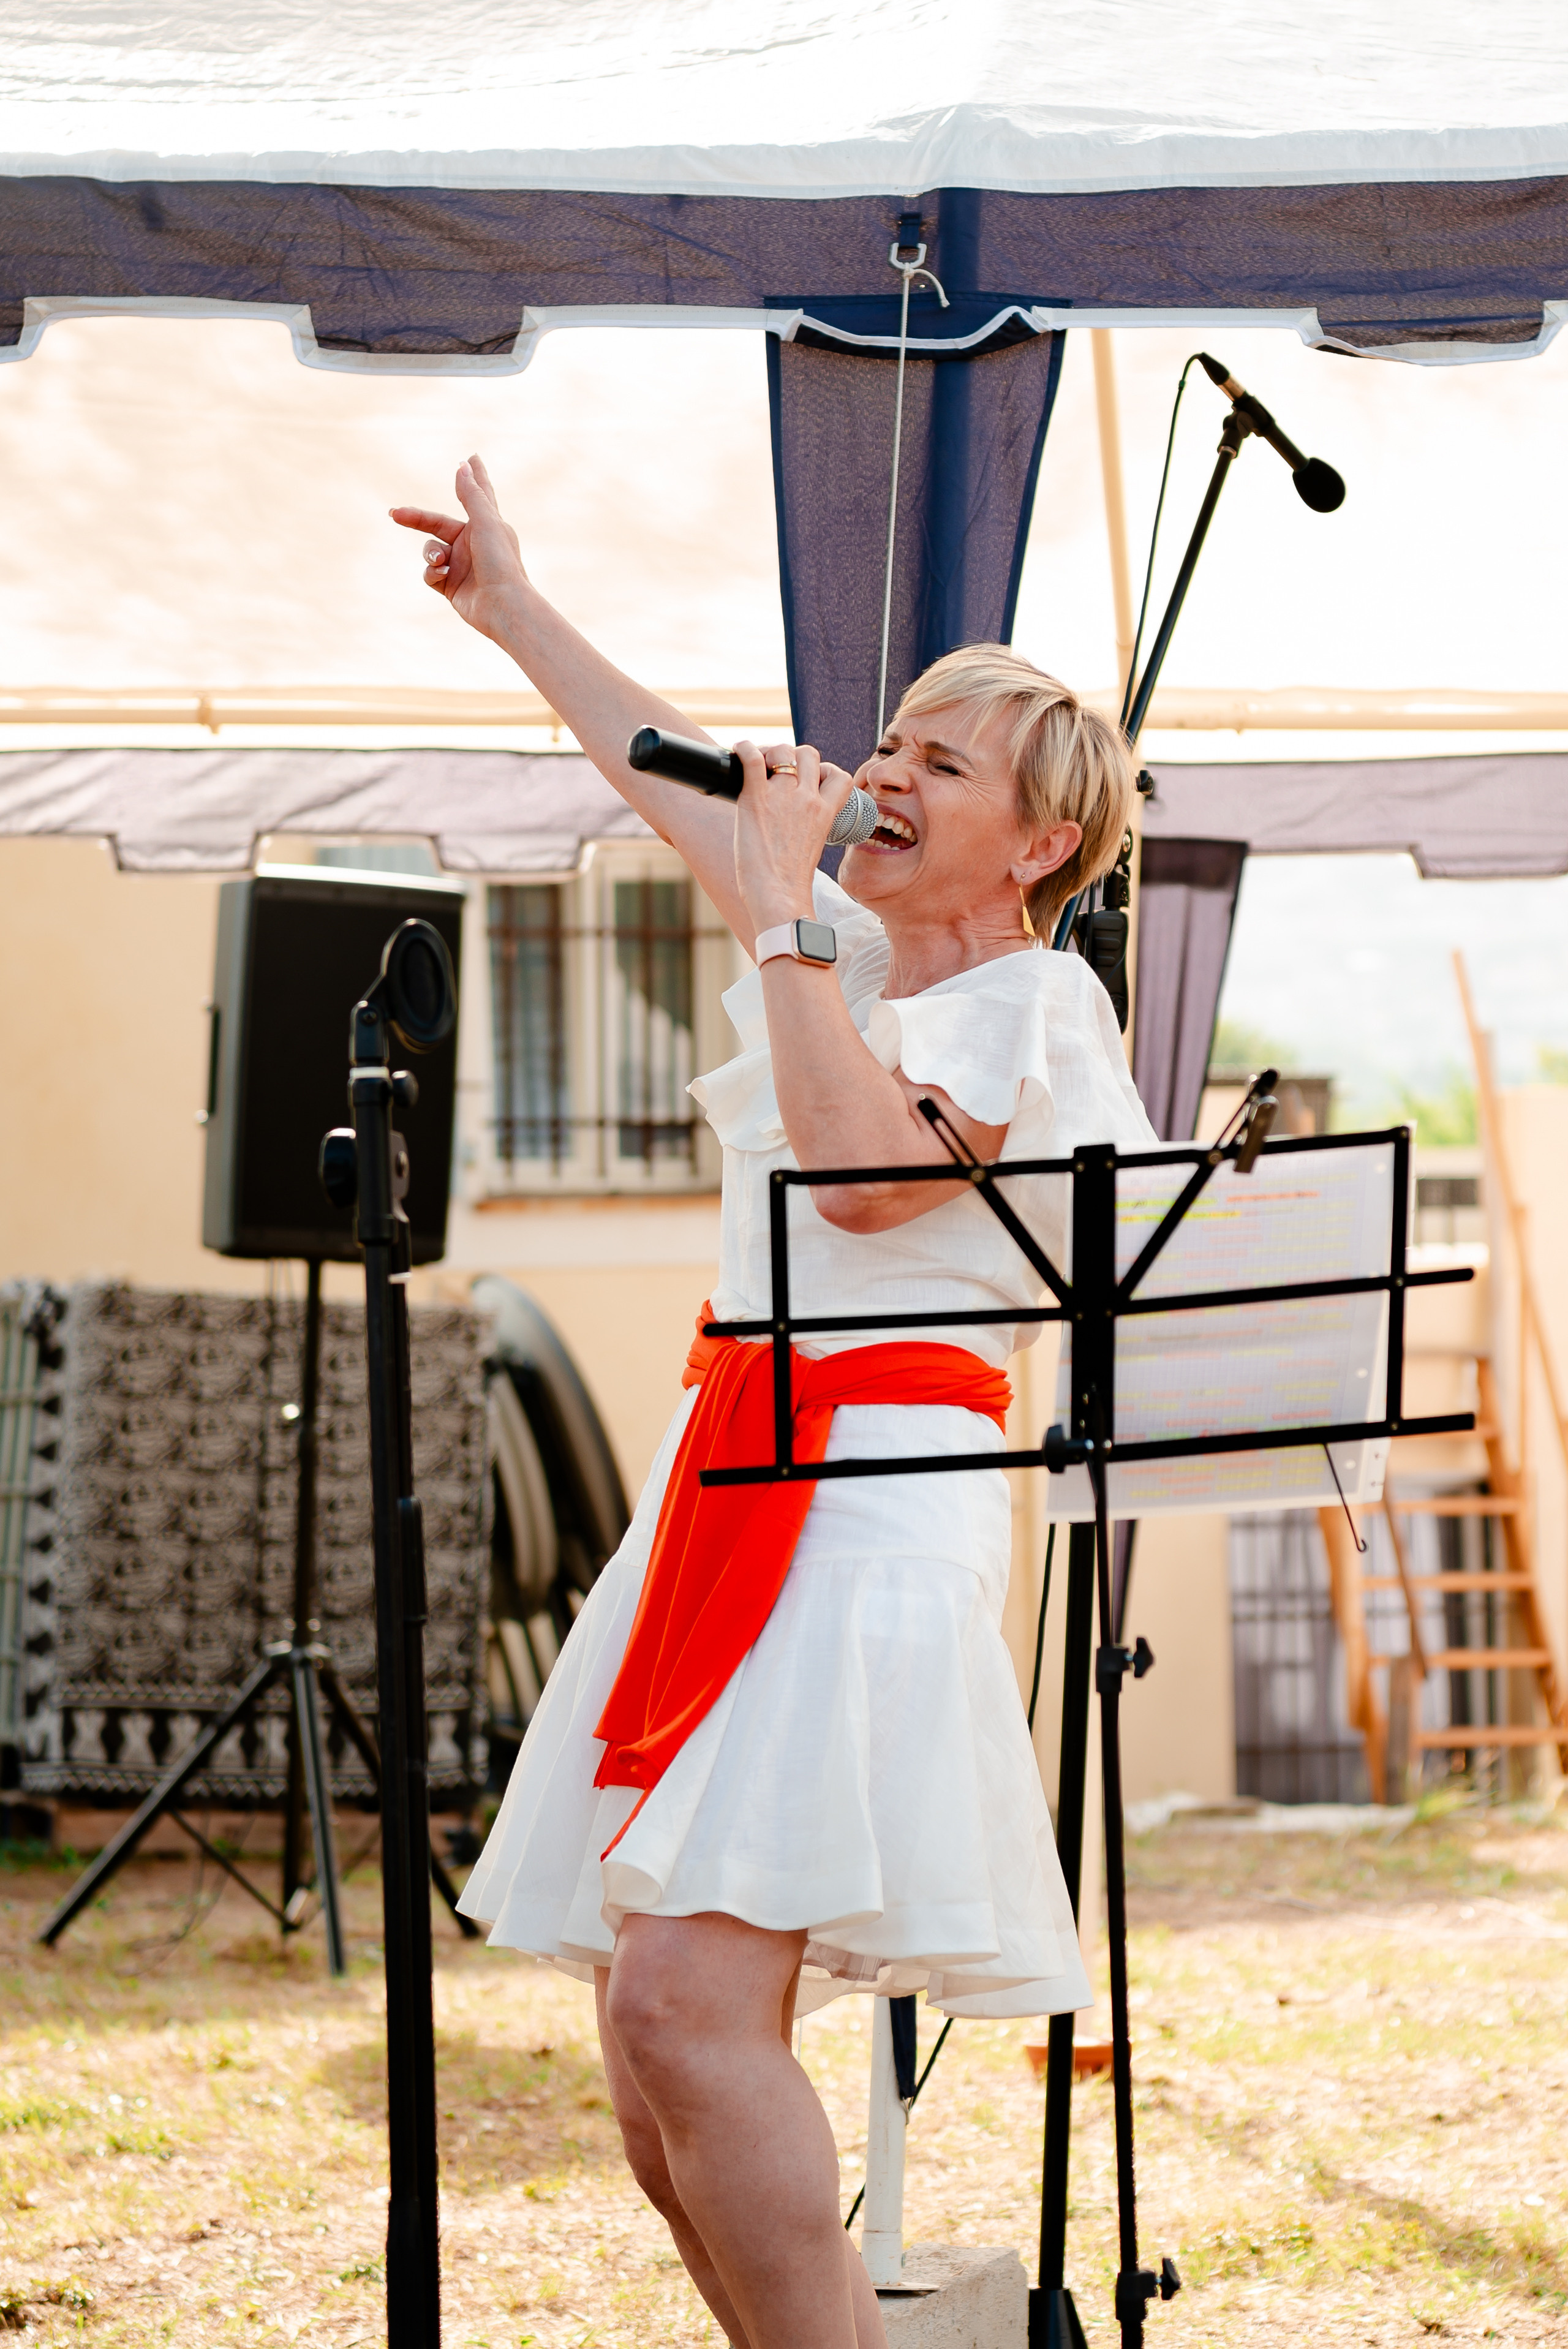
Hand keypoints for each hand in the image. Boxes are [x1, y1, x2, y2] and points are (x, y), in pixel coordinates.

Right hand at [389, 455, 526, 639]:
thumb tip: (464, 464)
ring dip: (430, 553)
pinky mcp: (451, 586)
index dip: (472, 477)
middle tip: (395, 514)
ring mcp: (461, 565)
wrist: (502, 606)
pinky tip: (443, 574)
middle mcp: (472, 543)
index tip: (469, 459)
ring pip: (430, 550)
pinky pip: (430, 573)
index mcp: (486, 525)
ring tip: (440, 561)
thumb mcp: (486, 522)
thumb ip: (472, 494)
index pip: (476, 494)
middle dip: (415, 519)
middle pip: (436, 524)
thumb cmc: (500, 562)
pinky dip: (432, 572)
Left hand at [732, 740, 854, 935]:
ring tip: (758, 766)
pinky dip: (744, 748)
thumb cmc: (790, 883)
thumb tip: (791, 826)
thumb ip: (807, 828)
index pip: (838, 776)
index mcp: (825, 812)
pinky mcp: (756, 798)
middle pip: (808, 754)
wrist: (778, 896)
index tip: (811, 780)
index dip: (824, 770)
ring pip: (782, 750)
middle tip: (776, 771)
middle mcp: (807, 799)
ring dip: (769, 752)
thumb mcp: (811, 848)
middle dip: (793, 756)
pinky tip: (738, 751)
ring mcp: (783, 796)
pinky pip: (752, 757)